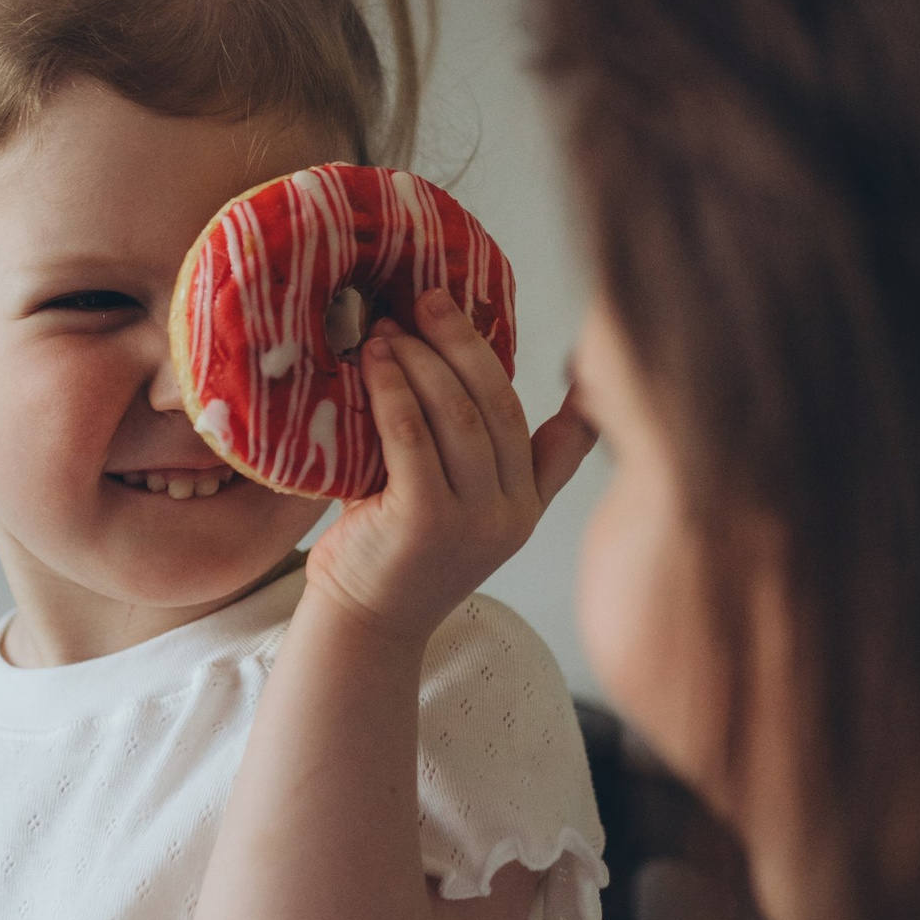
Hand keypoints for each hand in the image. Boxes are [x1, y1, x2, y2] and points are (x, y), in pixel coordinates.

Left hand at [304, 292, 597, 641]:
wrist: (364, 621)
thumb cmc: (400, 549)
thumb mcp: (466, 500)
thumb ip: (503, 455)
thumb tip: (556, 386)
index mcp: (528, 504)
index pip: (528, 414)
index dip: (500, 358)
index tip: (478, 307)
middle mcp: (512, 514)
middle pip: (495, 405)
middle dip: (460, 343)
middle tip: (426, 298)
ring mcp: (473, 521)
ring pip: (457, 417)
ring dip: (420, 362)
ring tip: (387, 327)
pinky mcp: (426, 522)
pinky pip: (412, 438)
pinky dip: (394, 391)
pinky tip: (373, 362)